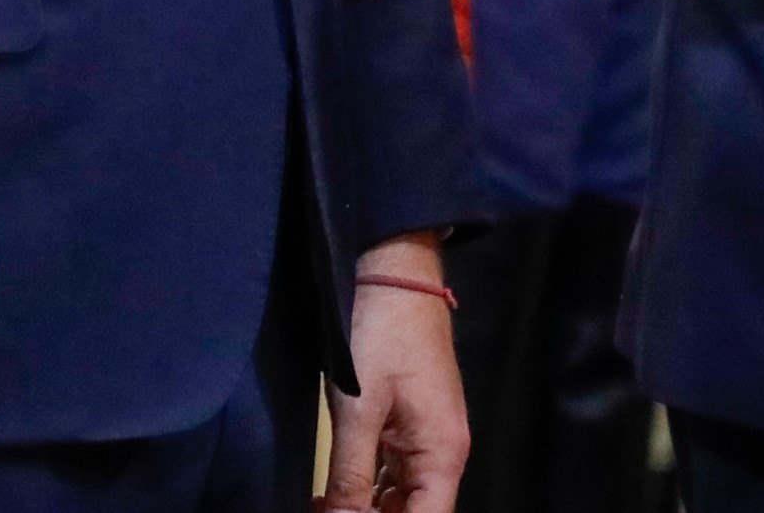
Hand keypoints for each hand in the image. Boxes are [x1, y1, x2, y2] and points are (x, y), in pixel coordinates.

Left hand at [324, 232, 466, 511]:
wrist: (394, 274)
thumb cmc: (380, 336)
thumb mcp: (358, 409)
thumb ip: (350, 476)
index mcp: (442, 454)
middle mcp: (441, 453)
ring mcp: (424, 439)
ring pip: (399, 498)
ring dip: (365, 510)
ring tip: (322, 508)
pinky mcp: (407, 425)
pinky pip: (390, 474)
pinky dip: (364, 490)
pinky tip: (331, 496)